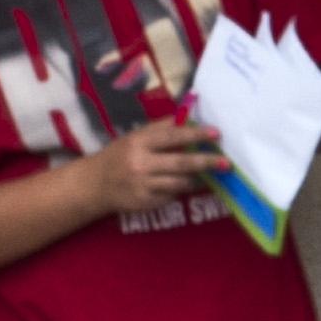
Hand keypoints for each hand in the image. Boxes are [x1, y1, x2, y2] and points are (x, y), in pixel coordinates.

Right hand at [82, 118, 224, 216]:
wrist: (95, 184)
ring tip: (210, 175)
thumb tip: (188, 117)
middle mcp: (141, 163)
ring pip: (179, 183)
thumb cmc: (120, 155)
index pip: (173, 136)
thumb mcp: (135, 137)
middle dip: (205, 162)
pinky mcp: (146, 203)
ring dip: (198, 179)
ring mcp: (143, 185)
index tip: (216, 134)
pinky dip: (181, 190)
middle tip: (225, 162)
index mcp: (139, 142)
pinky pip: (171, 196)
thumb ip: (160, 128)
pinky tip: (187, 185)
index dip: (196, 134)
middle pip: (180, 163)